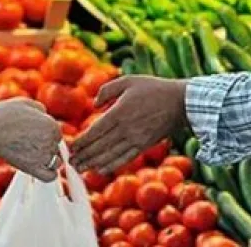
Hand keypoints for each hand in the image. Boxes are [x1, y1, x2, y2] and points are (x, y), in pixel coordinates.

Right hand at [0, 98, 62, 181]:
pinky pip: (50, 176)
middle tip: (28, 144)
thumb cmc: (4, 116)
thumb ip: (39, 108)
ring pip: (55, 162)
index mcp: (52, 125)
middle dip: (45, 146)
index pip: (56, 133)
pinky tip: (40, 169)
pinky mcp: (33, 169)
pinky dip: (49, 174)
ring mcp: (43, 156)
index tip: (33, 135)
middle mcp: (51, 141)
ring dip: (48, 161)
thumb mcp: (24, 103)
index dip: (46, 134)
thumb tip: (44, 114)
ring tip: (32, 156)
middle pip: (55, 147)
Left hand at [70, 76, 187, 174]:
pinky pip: (125, 158)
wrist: (180, 102)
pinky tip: (101, 169)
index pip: (95, 131)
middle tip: (70, 163)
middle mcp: (125, 128)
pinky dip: (112, 165)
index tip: (70, 148)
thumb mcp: (128, 81)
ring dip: (93, 163)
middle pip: (99, 146)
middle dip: (83, 155)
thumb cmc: (153, 88)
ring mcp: (135, 139)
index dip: (81, 141)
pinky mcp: (144, 145)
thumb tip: (94, 105)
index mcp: (119, 112)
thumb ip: (107, 90)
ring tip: (80, 169)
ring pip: (110, 155)